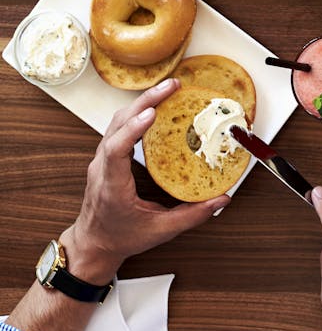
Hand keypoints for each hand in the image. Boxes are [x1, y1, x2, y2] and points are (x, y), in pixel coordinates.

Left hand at [62, 78, 229, 282]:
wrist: (92, 244)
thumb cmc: (120, 238)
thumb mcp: (159, 231)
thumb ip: (191, 216)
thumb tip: (220, 200)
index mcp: (111, 186)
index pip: (116, 150)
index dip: (133, 129)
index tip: (152, 114)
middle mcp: (102, 168)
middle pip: (118, 125)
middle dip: (145, 102)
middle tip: (172, 86)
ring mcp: (102, 160)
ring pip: (117, 121)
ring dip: (141, 102)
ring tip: (168, 89)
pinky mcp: (107, 156)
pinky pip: (119, 126)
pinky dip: (137, 111)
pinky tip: (155, 105)